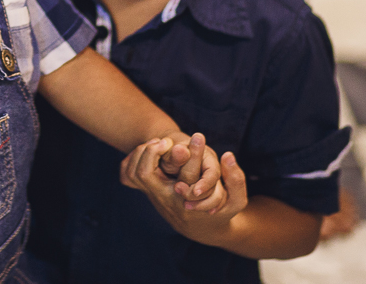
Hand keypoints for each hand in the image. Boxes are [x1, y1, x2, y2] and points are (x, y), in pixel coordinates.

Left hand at [122, 140, 247, 247]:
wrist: (200, 229)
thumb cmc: (221, 211)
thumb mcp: (236, 201)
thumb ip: (236, 180)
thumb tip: (227, 155)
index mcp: (187, 201)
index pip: (181, 176)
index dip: (189, 155)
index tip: (198, 136)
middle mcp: (165, 200)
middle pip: (144, 173)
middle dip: (154, 151)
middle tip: (168, 140)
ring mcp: (153, 197)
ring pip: (135, 173)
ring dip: (144, 153)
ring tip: (161, 143)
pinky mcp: (147, 192)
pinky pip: (129, 176)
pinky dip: (135, 159)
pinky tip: (153, 149)